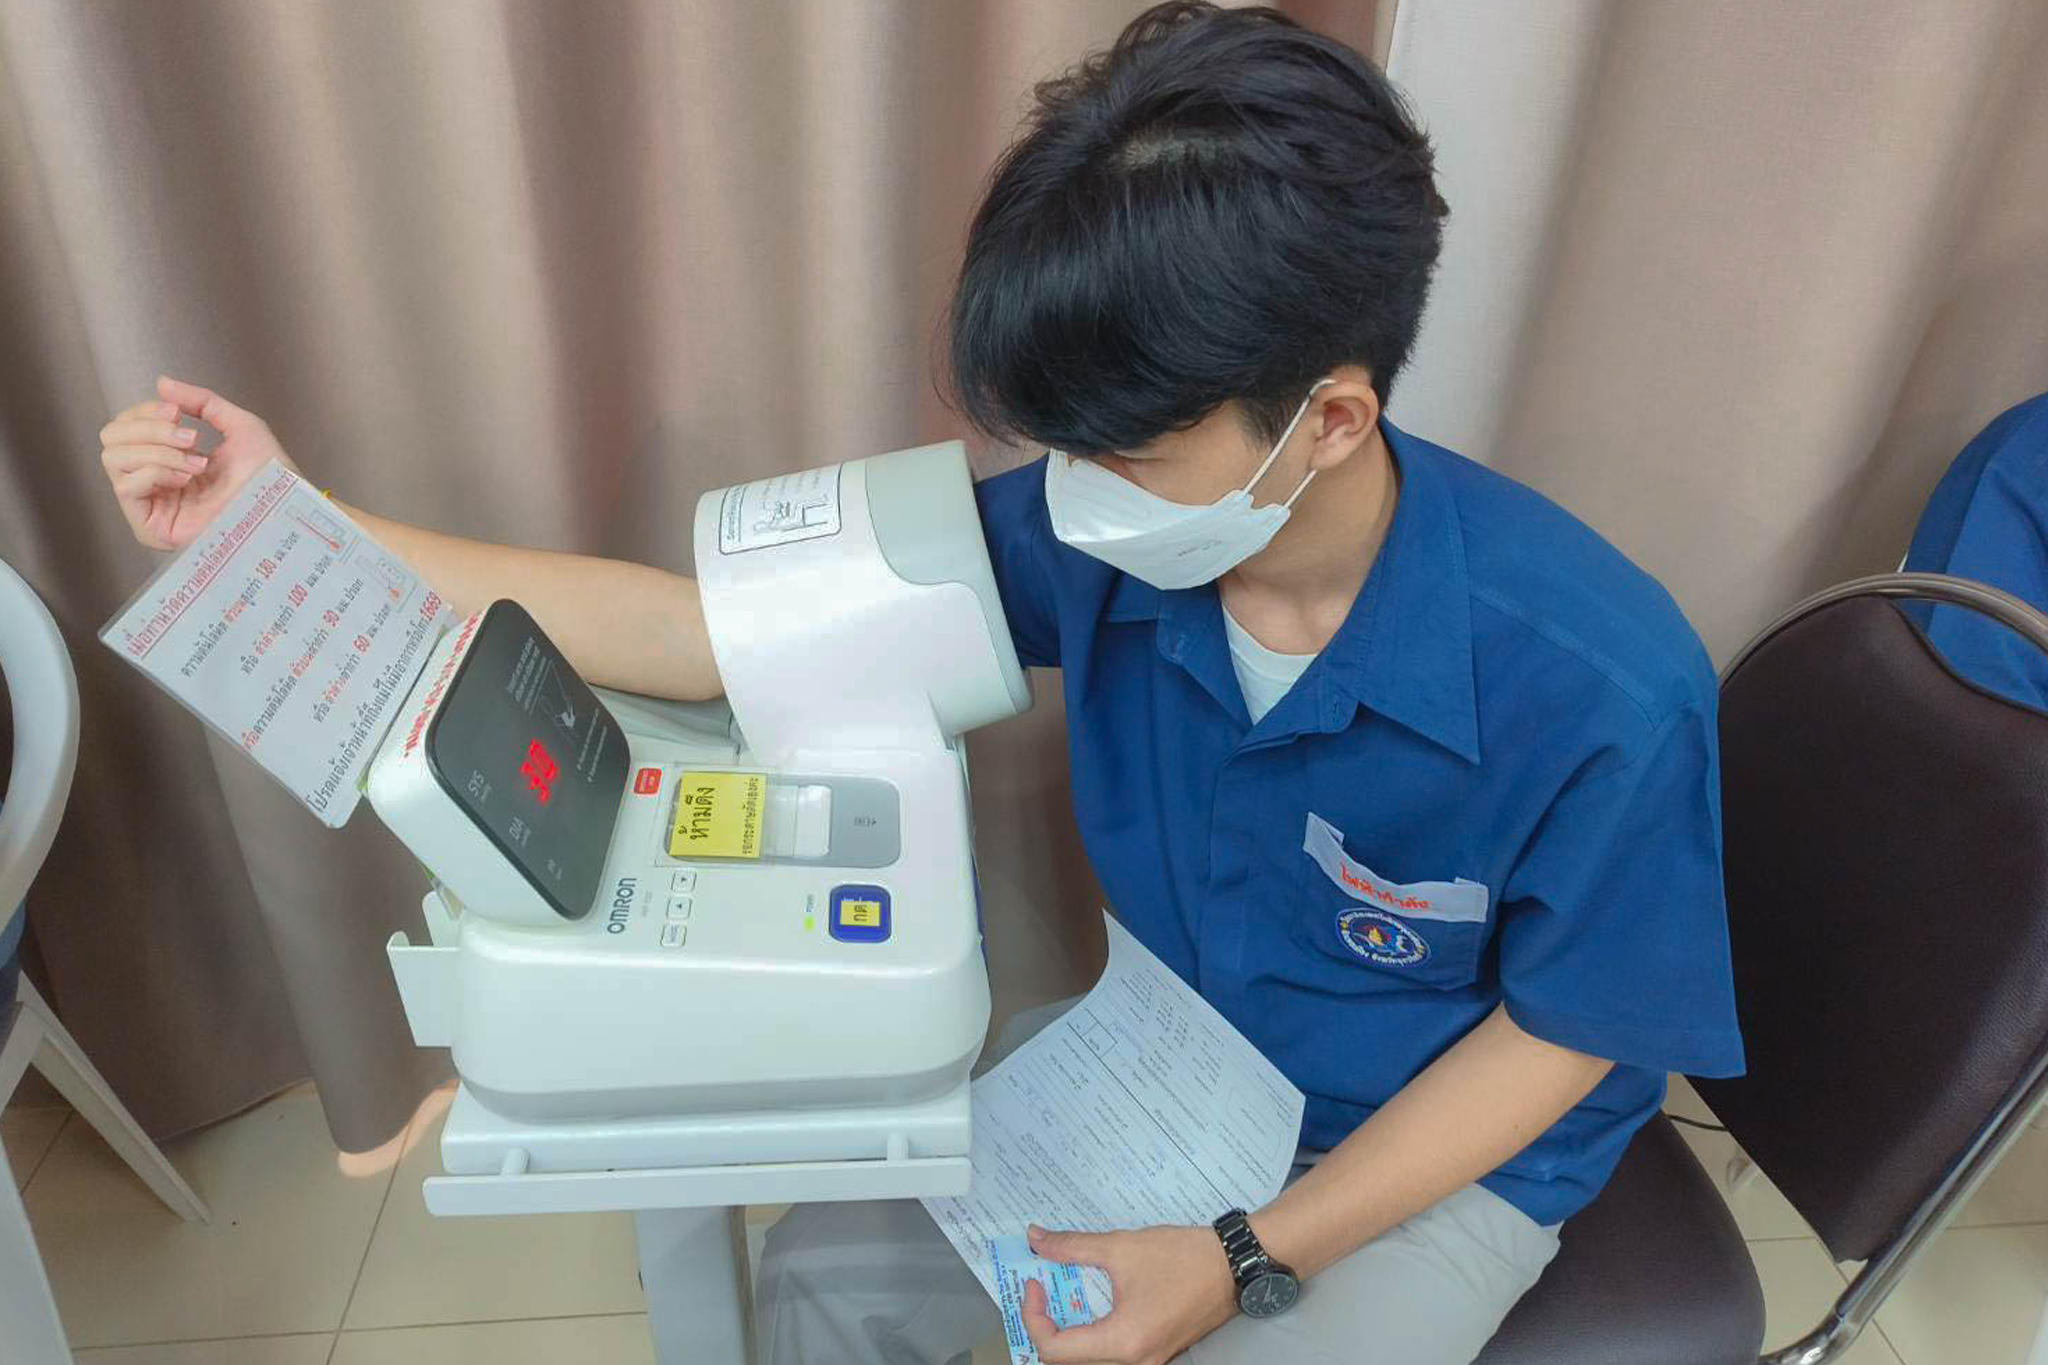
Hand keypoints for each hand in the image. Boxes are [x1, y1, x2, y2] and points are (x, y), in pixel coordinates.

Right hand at [99, 375, 302, 549]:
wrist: (283, 506)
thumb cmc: (270, 474)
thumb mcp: (238, 425)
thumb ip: (200, 402)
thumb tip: (161, 383)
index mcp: (169, 459)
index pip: (125, 427)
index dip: (144, 412)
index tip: (177, 412)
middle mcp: (154, 481)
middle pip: (111, 438)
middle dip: (148, 429)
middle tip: (188, 437)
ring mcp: (150, 506)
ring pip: (113, 459)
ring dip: (157, 451)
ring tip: (196, 464)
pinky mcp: (149, 528)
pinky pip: (125, 486)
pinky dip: (155, 472)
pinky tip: (187, 479)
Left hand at [1020, 1223, 1238, 1364]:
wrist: (1234, 1265)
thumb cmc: (1183, 1257)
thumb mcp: (1121, 1247)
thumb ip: (1072, 1247)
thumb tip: (1035, 1239)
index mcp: (1122, 1343)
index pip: (1055, 1350)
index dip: (1033, 1316)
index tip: (1034, 1282)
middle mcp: (1133, 1364)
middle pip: (1068, 1363)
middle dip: (1045, 1327)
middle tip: (1040, 1292)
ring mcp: (1147, 1363)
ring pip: (1089, 1362)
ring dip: (1067, 1334)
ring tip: (1059, 1298)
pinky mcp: (1155, 1354)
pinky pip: (1110, 1356)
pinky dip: (1091, 1335)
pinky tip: (1088, 1305)